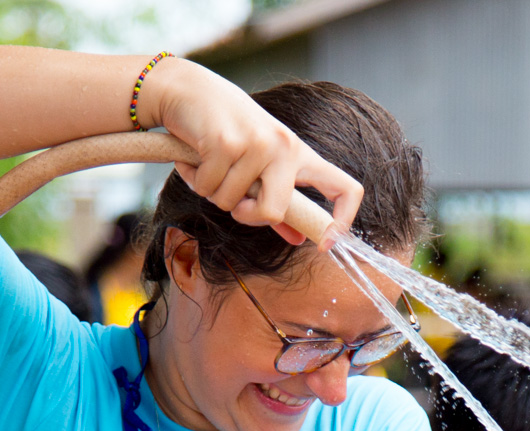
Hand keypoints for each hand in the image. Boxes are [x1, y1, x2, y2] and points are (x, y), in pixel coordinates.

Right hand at [144, 60, 362, 246]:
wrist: (184, 87)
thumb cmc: (222, 128)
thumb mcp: (257, 163)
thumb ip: (279, 202)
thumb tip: (298, 239)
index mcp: (299, 153)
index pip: (345, 188)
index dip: (343, 220)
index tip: (326, 244)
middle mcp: (285, 146)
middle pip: (275, 212)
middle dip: (247, 217)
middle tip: (233, 202)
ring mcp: (257, 142)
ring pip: (232, 204)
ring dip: (211, 191)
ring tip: (207, 162)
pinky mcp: (226, 142)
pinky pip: (208, 187)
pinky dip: (194, 178)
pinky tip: (193, 156)